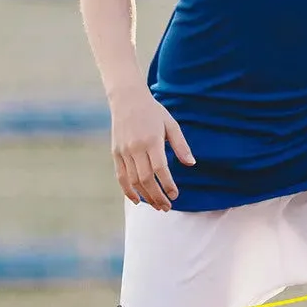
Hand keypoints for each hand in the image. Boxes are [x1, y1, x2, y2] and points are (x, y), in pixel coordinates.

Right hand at [109, 88, 194, 209]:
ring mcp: (124, 151)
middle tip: (167, 207)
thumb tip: (191, 164)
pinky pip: (121, 176)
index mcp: (152, 140)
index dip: (167, 184)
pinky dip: (128, 191)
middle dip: (157, 196)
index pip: (160, 168)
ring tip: (157, 206)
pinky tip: (138, 200)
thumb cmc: (153, 112)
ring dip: (145, 196)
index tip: (175, 195)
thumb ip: (181, 146)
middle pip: (146, 179)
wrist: (127, 99)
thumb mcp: (171, 125)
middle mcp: (136, 147)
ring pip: (133, 180)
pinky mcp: (115, 153)